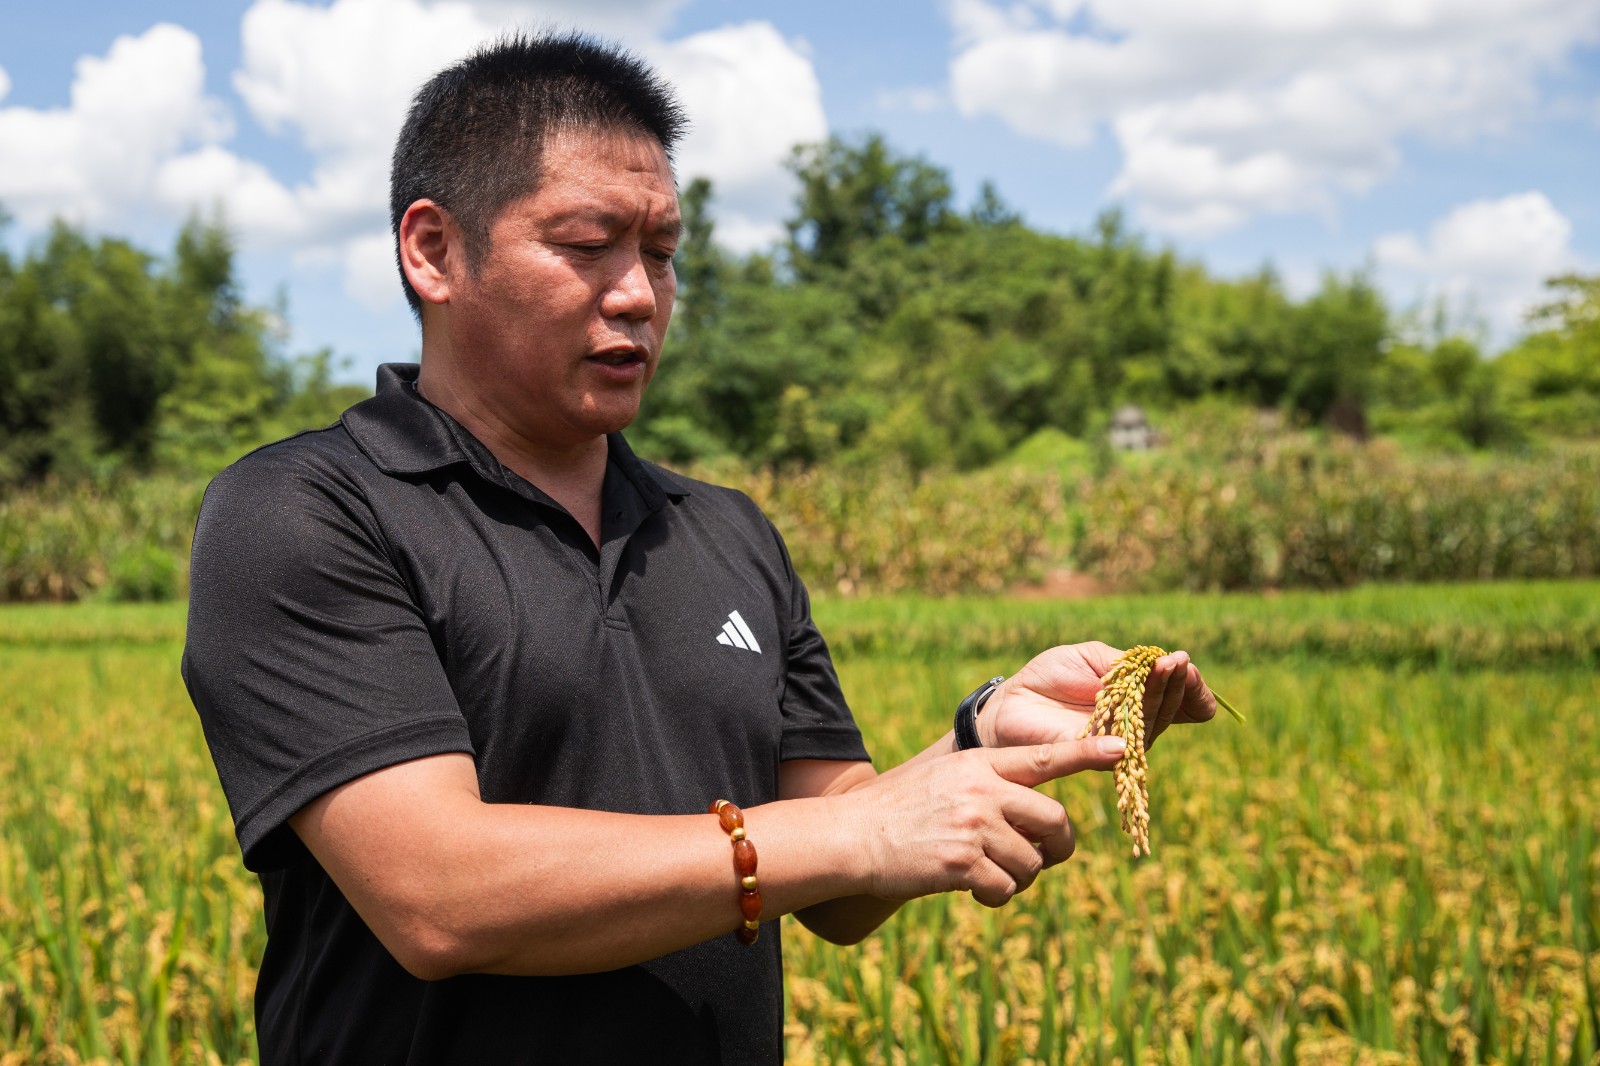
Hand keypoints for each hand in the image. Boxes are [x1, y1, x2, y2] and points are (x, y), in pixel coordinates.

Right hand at [846, 736, 1124, 906]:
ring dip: (1020, 878)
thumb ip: (991, 788)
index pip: (1043, 757)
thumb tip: (1040, 823)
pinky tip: (973, 891)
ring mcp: (972, 826)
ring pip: (1032, 862)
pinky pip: (1006, 888)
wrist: (852, 836)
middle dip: (1057, 846)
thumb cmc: (901, 812)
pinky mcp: (961, 864)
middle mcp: (981, 790)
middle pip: (1054, 820)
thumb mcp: (948, 780)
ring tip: (990, 876)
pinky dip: (996, 897)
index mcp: (980, 765)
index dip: (1086, 753)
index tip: (1121, 748)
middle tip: (1042, 857)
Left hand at [979, 642, 1216, 750]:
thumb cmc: (1050, 677)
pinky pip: (1124, 740)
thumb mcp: (1094, 658)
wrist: (1012, 699)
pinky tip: (1142, 696)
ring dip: (1162, 694)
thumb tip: (1172, 663)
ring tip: (1166, 667)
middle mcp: (1133, 726)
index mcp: (1136, 701)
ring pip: (1151, 723)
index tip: (1184, 662)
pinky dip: (1137, 717)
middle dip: (1176, 683)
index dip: (1188, 684)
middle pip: (1169, 710)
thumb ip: (1129, 663)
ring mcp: (1117, 743)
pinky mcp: (1095, 755)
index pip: (1177, 699)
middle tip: (1178, 661)